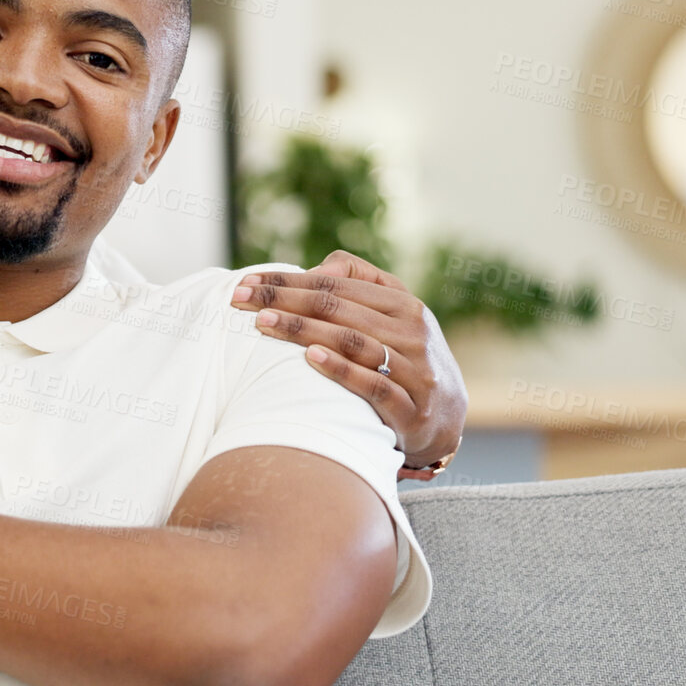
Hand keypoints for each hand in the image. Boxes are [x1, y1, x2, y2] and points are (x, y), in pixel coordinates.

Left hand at [229, 250, 466, 470]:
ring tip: (263, 323)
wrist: (445, 418)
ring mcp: (414, 371)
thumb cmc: (404, 358)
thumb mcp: (393, 317)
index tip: (246, 282)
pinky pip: (373, 385)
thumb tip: (315, 268)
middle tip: (240, 300)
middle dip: (284, 301)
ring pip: (352, 342)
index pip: (336, 285)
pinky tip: (309, 358)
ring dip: (303, 330)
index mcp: (404, 304)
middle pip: (338, 309)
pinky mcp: (411, 410)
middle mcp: (412, 333)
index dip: (288, 281)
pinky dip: (341, 370)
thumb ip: (358, 286)